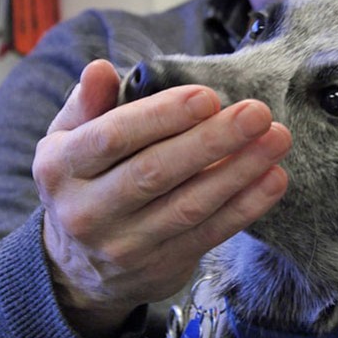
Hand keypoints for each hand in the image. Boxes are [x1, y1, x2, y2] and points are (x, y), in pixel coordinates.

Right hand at [33, 59, 290, 337]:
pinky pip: (209, 234)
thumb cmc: (82, 183)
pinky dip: (246, 206)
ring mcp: (125, 245)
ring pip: (189, 205)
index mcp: (62, 168)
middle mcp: (88, 210)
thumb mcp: (67, 141)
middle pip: (155, 172)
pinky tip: (273, 179)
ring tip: (276, 139)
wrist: (75, 269)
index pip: (112, 137)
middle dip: (211, 141)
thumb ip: (87, 103)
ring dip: (239, 171)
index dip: (162, 116)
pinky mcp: (160, 267)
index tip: (207, 96)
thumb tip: (100, 68)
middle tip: (256, 113)